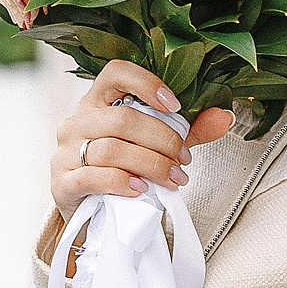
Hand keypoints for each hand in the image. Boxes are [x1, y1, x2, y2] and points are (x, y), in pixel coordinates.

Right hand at [50, 60, 234, 220]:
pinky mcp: (62, 181)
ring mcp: (66, 151)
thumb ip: (188, 131)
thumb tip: (224, 116)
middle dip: (162, 139)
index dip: (147, 83)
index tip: (175, 106)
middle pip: (122, 118)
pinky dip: (123, 182)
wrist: (90, 214)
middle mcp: (78, 120)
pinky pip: (94, 176)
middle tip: (183, 160)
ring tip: (172, 178)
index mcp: (98, 101)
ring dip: (150, 164)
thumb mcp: (156, 146)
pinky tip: (141, 190)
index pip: (116, 73)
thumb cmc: (122, 170)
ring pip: (111, 148)